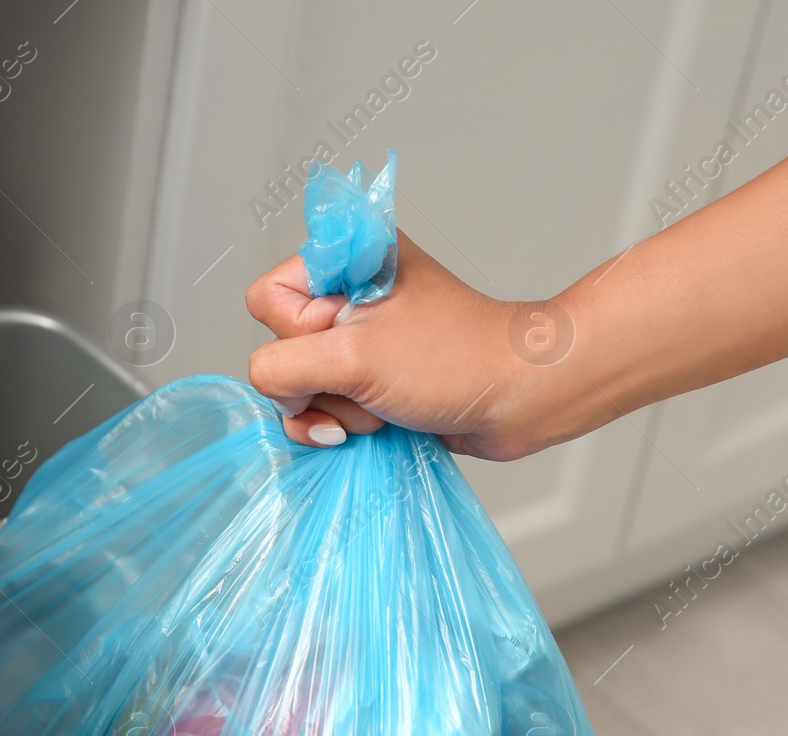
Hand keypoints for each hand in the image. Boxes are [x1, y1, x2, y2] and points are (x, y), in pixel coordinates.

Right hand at [245, 232, 564, 459]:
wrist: (520, 398)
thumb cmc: (456, 362)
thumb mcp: (354, 359)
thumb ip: (283, 367)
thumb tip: (271, 388)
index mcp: (346, 258)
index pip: (267, 300)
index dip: (298, 335)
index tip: (348, 345)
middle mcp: (349, 293)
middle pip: (283, 348)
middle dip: (322, 382)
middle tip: (372, 381)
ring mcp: (361, 339)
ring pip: (304, 385)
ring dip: (339, 410)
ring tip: (386, 405)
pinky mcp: (373, 377)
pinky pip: (328, 406)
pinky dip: (347, 424)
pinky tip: (382, 425)